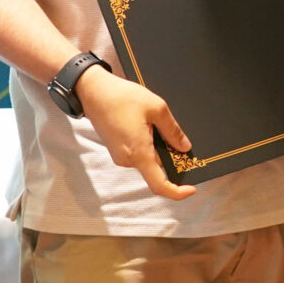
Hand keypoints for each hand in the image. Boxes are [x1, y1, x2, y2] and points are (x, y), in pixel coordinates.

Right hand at [81, 67, 196, 201]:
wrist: (92, 90)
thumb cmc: (121, 97)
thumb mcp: (156, 108)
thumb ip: (173, 130)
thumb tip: (184, 147)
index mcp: (139, 153)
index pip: (159, 185)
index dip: (177, 192)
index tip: (191, 188)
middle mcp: (127, 160)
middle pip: (156, 170)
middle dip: (170, 158)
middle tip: (178, 137)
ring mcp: (120, 156)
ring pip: (147, 160)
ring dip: (158, 148)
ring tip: (157, 123)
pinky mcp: (116, 150)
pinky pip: (138, 153)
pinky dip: (148, 145)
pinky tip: (147, 125)